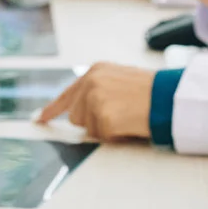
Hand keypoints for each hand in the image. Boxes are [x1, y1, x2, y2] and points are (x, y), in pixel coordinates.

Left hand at [36, 62, 154, 138]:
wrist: (168, 96)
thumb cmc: (150, 90)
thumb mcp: (119, 78)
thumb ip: (97, 89)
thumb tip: (78, 111)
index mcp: (94, 72)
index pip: (67, 94)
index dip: (52, 109)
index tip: (39, 119)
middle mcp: (91, 84)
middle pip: (76, 116)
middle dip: (92, 121)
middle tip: (118, 115)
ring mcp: (95, 101)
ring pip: (87, 128)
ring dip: (105, 128)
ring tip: (126, 116)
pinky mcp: (103, 118)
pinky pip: (102, 136)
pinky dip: (115, 134)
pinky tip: (129, 123)